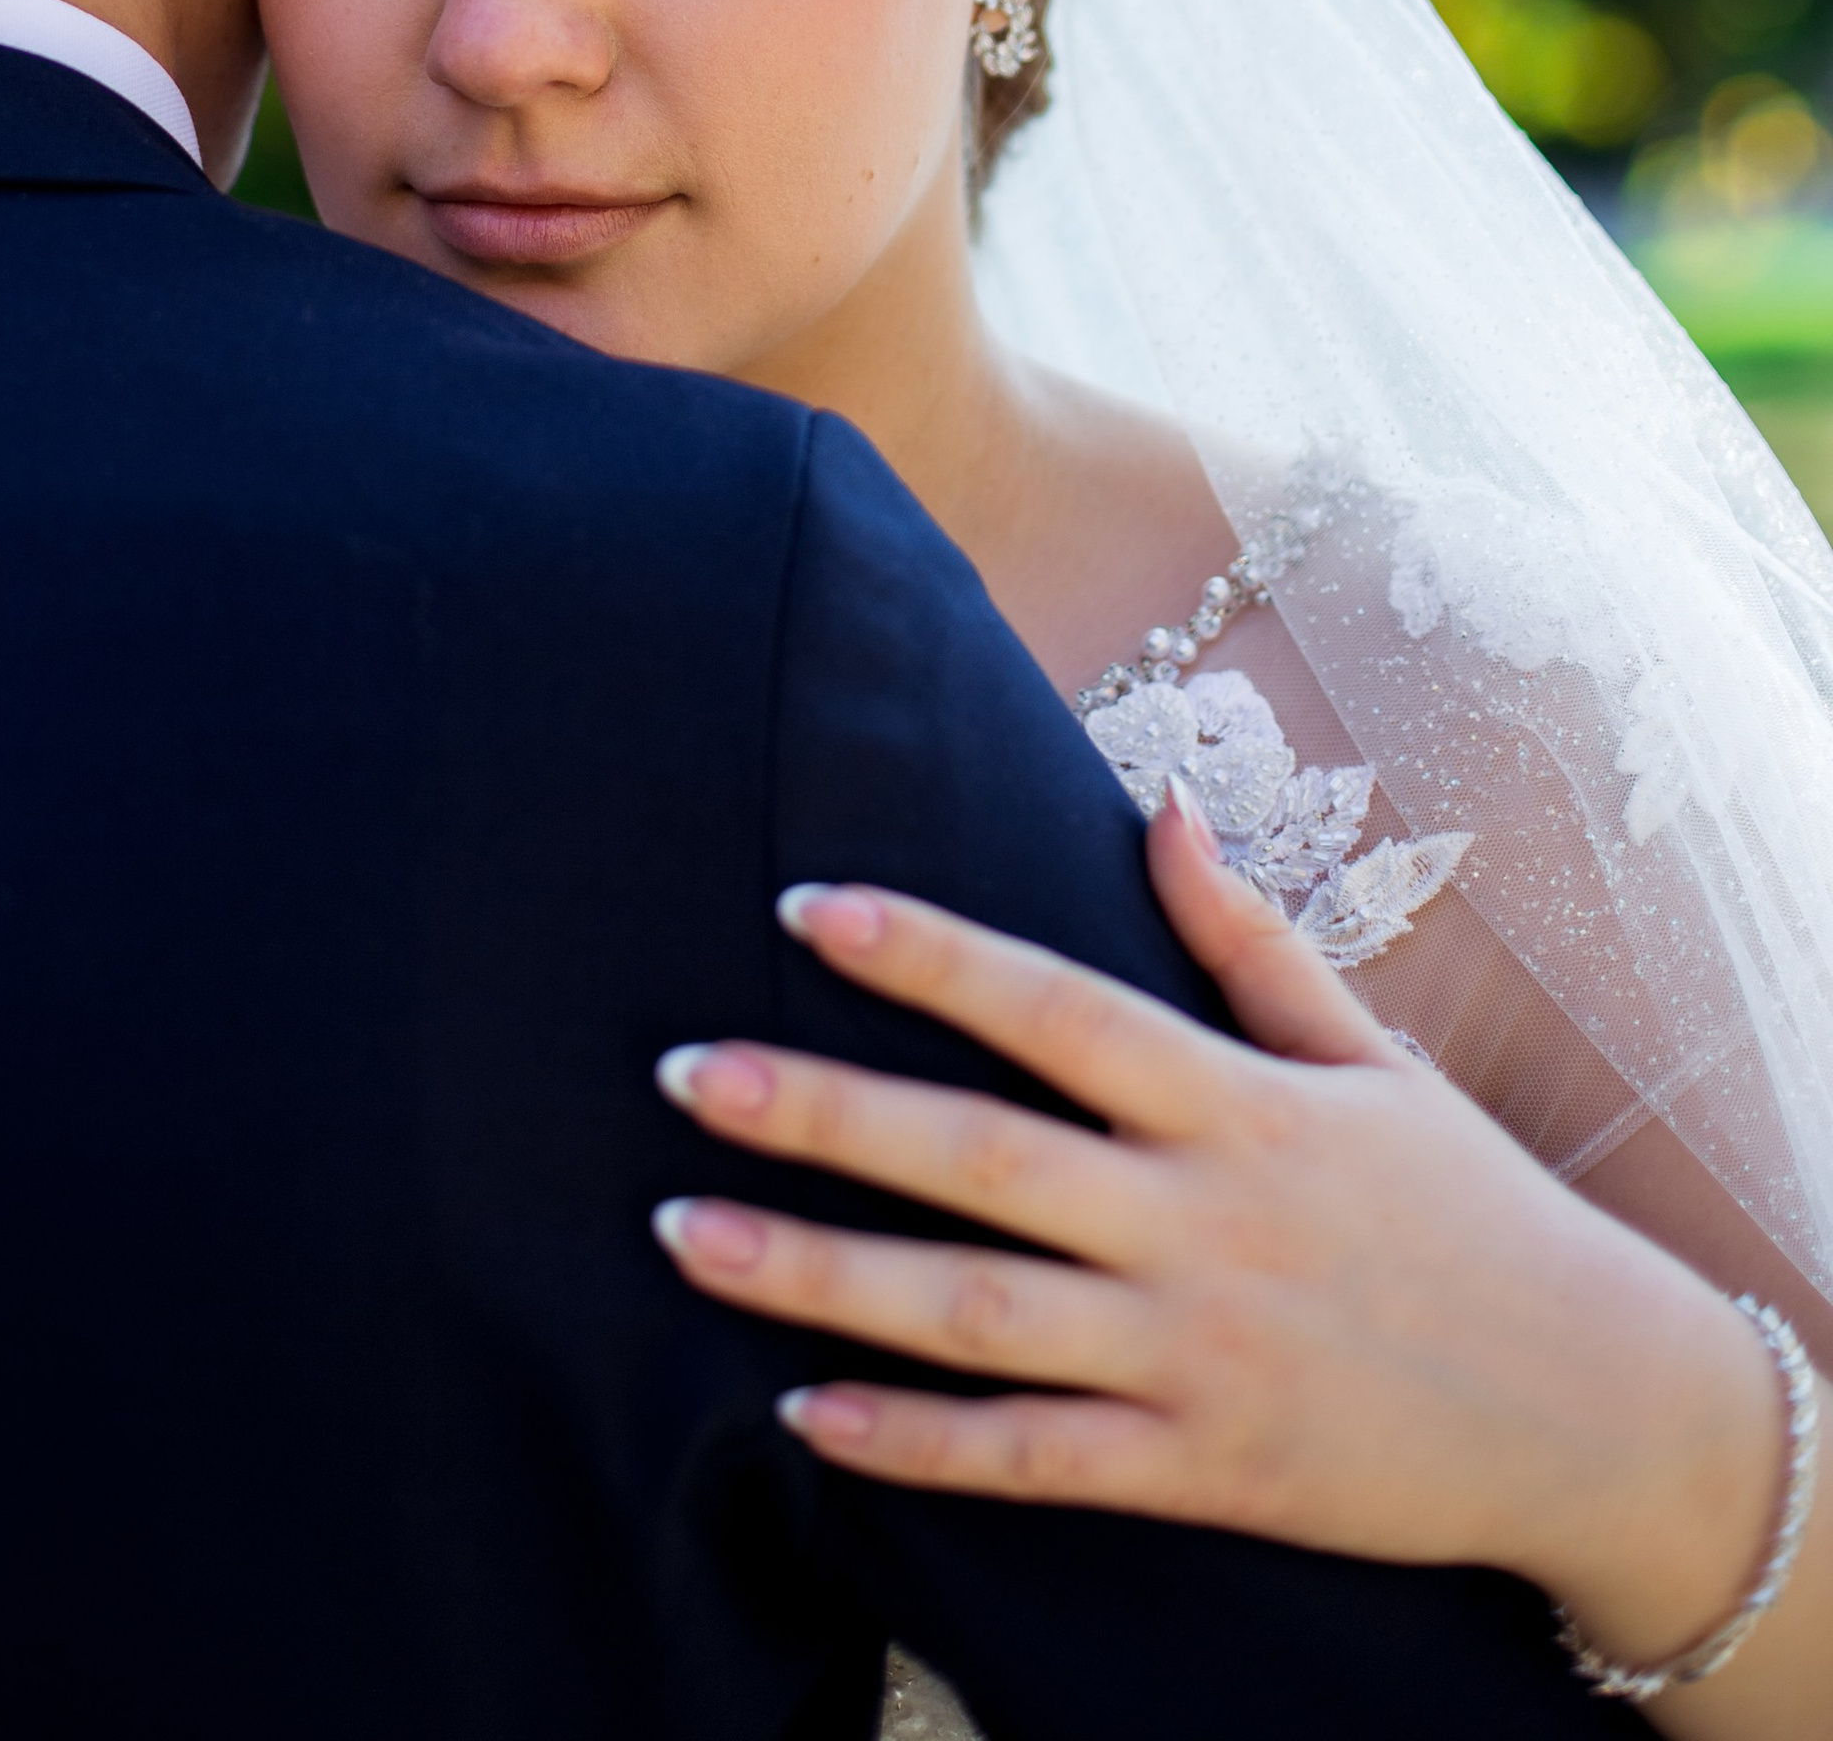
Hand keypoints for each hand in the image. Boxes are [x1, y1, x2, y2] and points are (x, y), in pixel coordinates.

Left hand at [651, 801, 1811, 1712]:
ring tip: (682, 1232)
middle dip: (822, 1110)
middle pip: (982, 1158)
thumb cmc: (1468, 1210)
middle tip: (680, 1073)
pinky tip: (799, 1415)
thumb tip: (1157, 802)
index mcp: (1238, 1103)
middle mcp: (1204, 1224)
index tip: (804, 904)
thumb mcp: (1372, 1055)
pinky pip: (1033, 1462)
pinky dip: (914, 1445)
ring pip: (976, 1315)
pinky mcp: (1205, 1474)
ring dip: (820, 1276)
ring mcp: (1198, 1355)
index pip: (1056, 1008)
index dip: (929, 954)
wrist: (1597, 1408)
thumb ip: (1245, 938)